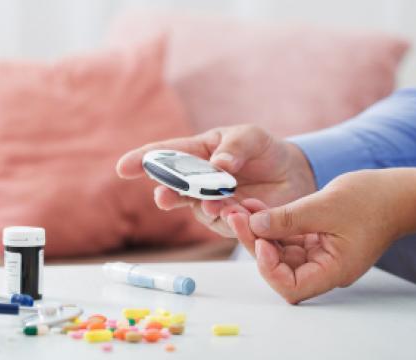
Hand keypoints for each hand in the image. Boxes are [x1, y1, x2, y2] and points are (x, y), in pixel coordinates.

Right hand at [116, 125, 315, 237]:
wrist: (293, 175)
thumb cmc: (263, 150)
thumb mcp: (251, 137)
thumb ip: (234, 147)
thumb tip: (219, 164)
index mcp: (197, 153)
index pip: (164, 155)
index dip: (142, 160)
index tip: (122, 167)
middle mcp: (197, 181)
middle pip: (173, 188)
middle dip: (166, 192)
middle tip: (163, 196)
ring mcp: (209, 203)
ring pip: (197, 209)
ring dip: (204, 206)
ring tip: (217, 203)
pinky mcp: (228, 222)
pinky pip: (223, 222)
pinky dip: (230, 217)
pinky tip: (241, 210)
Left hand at [226, 168, 415, 303]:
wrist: (400, 193)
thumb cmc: (374, 201)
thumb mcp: (325, 205)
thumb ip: (288, 218)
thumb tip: (255, 225)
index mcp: (333, 270)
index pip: (291, 287)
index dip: (269, 267)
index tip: (261, 240)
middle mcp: (324, 267)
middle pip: (280, 267)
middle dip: (255, 242)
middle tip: (236, 216)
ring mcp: (320, 254)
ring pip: (280, 251)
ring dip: (259, 230)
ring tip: (240, 207)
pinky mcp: (317, 240)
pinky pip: (288, 237)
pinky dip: (272, 223)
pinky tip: (256, 206)